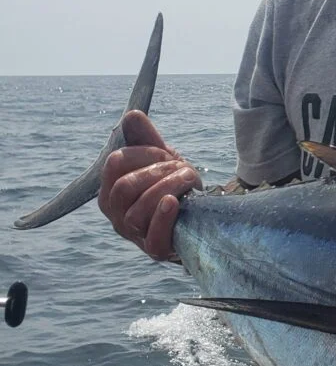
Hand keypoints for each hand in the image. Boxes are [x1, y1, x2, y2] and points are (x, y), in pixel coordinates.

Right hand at [98, 110, 201, 259]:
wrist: (195, 219)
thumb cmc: (171, 187)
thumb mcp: (161, 160)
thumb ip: (146, 138)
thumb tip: (133, 115)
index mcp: (110, 189)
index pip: (115, 163)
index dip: (143, 153)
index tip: (166, 153)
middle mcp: (115, 213)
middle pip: (125, 187)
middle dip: (157, 172)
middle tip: (182, 168)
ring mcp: (133, 233)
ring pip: (137, 210)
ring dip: (166, 189)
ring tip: (187, 180)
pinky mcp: (154, 250)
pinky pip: (152, 237)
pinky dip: (162, 217)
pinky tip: (173, 202)